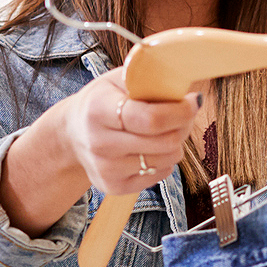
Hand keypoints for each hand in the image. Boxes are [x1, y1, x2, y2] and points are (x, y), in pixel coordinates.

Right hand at [55, 67, 200, 196]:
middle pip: (165, 142)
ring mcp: (106, 169)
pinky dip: (164, 159)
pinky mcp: (115, 187)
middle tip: (183, 115)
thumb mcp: (118, 80)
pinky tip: (150, 148)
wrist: (73, 134)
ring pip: (168, 159)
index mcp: (98, 110)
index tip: (193, 102)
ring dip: (175, 143)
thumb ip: (149, 78)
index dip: (180, 112)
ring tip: (164, 131)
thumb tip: (184, 87)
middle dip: (183, 126)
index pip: (151, 119)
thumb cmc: (103, 102)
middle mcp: (99, 143)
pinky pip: (161, 173)